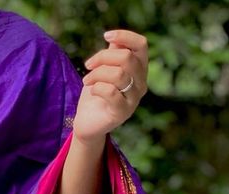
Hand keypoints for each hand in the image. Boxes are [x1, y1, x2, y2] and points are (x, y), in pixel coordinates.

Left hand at [73, 28, 148, 146]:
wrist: (89, 122)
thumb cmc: (97, 93)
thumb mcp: (104, 68)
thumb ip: (113, 52)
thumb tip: (115, 38)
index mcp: (139, 69)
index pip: (141, 45)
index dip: (125, 36)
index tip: (106, 35)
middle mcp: (141, 83)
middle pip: (127, 57)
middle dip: (103, 57)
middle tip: (88, 65)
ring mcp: (134, 99)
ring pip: (118, 74)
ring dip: (97, 74)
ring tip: (86, 80)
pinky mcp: (123, 112)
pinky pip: (111, 91)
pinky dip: (97, 88)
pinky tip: (92, 91)